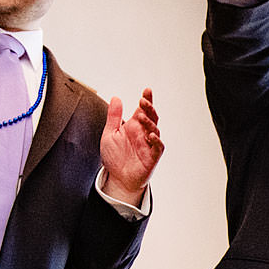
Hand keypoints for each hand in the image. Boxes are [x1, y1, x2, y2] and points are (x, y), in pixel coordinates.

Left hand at [101, 87, 161, 205]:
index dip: (147, 100)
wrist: (117, 178)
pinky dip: (156, 140)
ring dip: (149, 122)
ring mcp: (149, 145)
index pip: (143, 110)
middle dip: (149, 108)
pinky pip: (158, 147)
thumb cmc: (115, 157)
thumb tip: (116, 98)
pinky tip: (150, 135)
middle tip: (143, 101)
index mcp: (134, 126)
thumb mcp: (109, 134)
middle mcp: (143, 134)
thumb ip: (113, 117)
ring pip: (155, 130)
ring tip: (141, 116)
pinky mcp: (152, 157)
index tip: (147, 90)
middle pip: (151, 117)